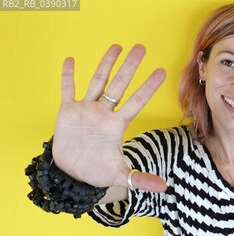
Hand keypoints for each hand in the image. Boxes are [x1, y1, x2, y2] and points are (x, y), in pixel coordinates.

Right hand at [52, 44, 167, 192]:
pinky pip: (67, 90)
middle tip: (141, 47)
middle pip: (119, 84)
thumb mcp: (119, 176)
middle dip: (129, 66)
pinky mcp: (67, 112)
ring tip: (116, 46)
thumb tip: (164, 189)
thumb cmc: (97, 171)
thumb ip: (140, 180)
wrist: (73, 173)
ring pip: (97, 81)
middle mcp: (103, 113)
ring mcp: (86, 110)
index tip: (162, 71)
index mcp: (117, 125)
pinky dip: (67, 76)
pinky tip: (70, 60)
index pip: (137, 101)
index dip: (148, 87)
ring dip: (105, 64)